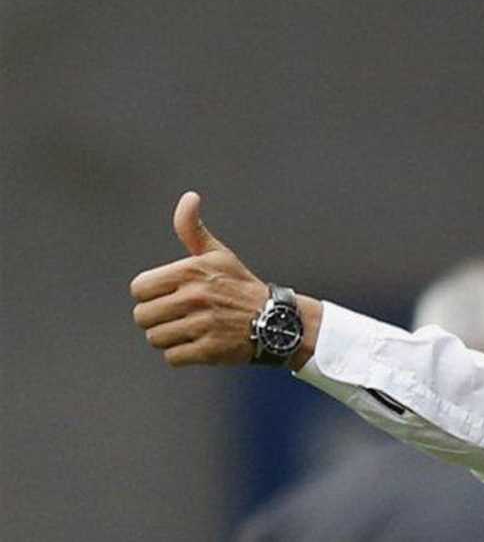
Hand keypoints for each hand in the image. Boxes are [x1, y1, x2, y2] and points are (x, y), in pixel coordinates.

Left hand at [130, 191, 268, 366]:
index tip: (168, 295)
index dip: (150, 294)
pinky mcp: (208, 350)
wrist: (274, 320)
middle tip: (178, 315)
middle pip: (142, 317)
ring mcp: (202, 325)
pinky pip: (172, 357)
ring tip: (190, 329)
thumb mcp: (218, 254)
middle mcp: (195, 297)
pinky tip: (199, 343)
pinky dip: (182, 354)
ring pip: (155, 338)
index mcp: (191, 271)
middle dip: (157, 318)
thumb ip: (192, 229)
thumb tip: (189, 198)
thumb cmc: (241, 286)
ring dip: (169, 337)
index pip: (138, 289)